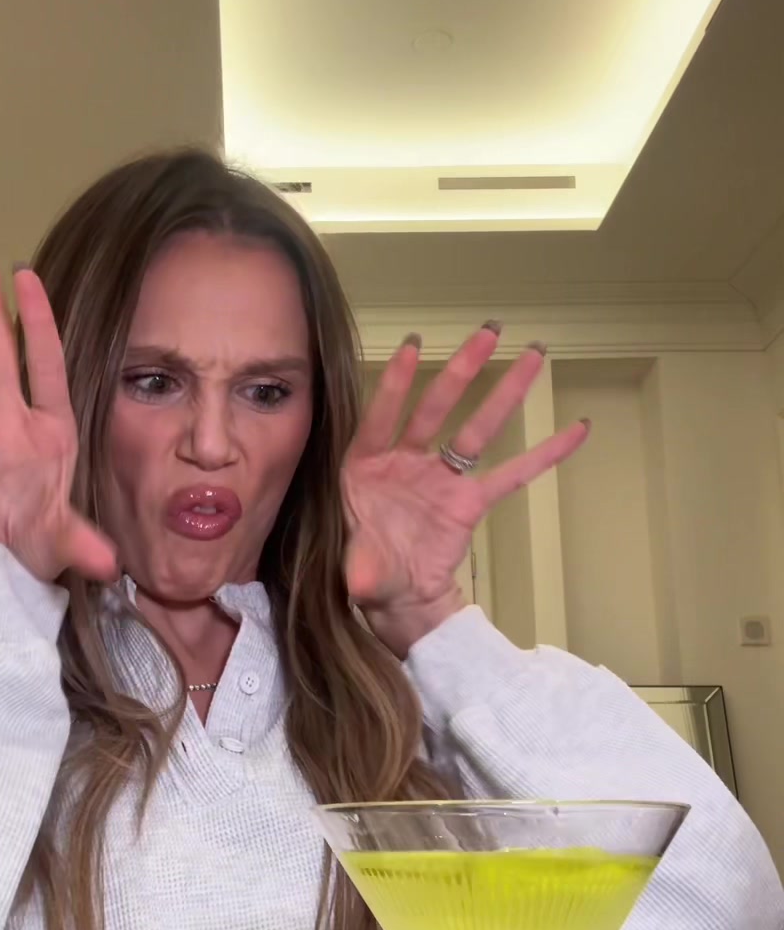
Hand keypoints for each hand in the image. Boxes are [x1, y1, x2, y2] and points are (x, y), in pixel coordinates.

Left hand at [341, 326, 587, 655]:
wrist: (396, 597)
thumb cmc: (365, 572)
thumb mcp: (354, 570)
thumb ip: (357, 568)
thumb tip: (357, 582)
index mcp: (365, 468)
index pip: (381, 418)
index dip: (397, 385)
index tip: (412, 347)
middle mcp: (405, 462)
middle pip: (435, 408)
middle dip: (461, 371)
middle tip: (487, 332)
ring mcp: (441, 478)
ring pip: (476, 430)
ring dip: (505, 392)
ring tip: (533, 354)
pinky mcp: (470, 501)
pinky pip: (512, 475)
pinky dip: (545, 454)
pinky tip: (576, 430)